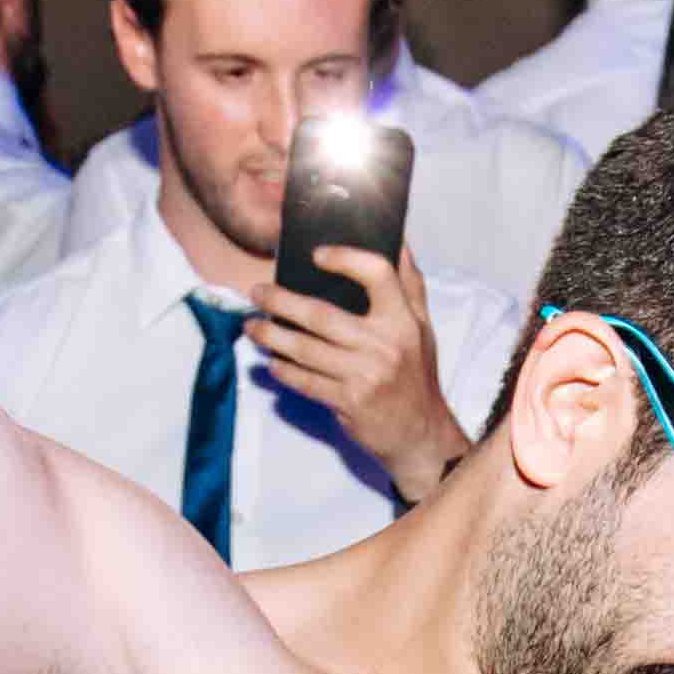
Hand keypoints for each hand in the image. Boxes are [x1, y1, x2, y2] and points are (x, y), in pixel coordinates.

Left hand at [247, 245, 460, 501]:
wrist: (419, 434)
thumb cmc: (417, 374)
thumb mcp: (421, 327)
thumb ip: (409, 284)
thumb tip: (396, 239)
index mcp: (403, 320)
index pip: (377, 274)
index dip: (346, 259)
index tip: (316, 255)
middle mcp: (384, 346)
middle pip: (321, 314)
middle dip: (282, 301)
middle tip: (257, 292)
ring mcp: (365, 376)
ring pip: (305, 350)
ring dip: (272, 336)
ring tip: (252, 326)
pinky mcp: (348, 402)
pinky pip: (306, 381)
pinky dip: (284, 370)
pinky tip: (271, 361)